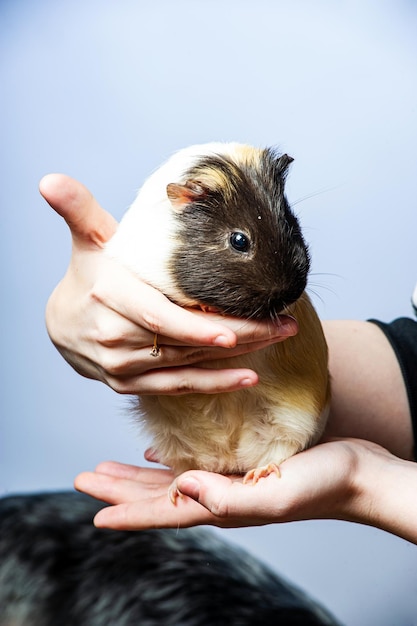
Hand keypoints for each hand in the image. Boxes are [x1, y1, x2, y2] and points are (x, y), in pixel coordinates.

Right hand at [41, 174, 297, 394]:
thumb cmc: (87, 279)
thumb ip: (80, 210)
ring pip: (188, 365)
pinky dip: (214, 385)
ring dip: (236, 356)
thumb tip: (50, 180)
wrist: (62, 325)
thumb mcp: (87, 242)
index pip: (158, 317)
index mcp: (110, 297)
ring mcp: (123, 366)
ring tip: (276, 340)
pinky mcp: (131, 384)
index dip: (195, 328)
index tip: (232, 329)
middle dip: (238, 335)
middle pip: (184, 343)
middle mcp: (116, 337)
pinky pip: (177, 388)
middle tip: (283, 325)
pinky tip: (248, 378)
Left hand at [75, 438, 416, 542]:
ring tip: (110, 470)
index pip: (163, 512)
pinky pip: (196, 464)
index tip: (93, 512)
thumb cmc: (324, 484)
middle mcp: (221, 496)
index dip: (126, 513)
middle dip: (119, 490)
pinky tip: (160, 452)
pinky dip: (171, 461)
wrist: (357, 474)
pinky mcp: (243, 464)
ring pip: (171, 481)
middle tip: (86, 479)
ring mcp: (231, 481)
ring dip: (138, 477)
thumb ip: (230, 496)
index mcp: (223, 506)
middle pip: (157, 496)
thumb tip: (184, 486)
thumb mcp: (277, 491)